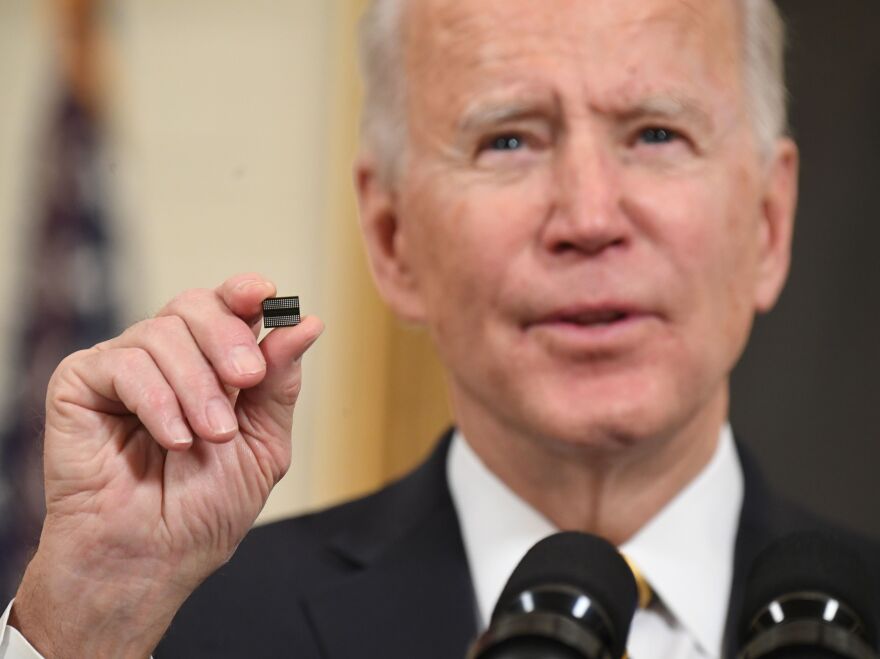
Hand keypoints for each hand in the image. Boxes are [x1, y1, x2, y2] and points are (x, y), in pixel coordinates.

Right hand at [11, 273, 322, 657]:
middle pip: (195, 304)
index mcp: (212, 367)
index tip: (267, 293)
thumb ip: (279, 383)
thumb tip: (307, 323)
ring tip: (208, 437)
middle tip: (245, 380)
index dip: (245, 292)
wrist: (150, 560)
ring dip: (197, 388)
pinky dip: (157, 400)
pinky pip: (123, 363)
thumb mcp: (262, 444)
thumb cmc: (203, 510)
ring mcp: (123, 368)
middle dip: (227, 339)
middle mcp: (168, 359)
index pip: (226, 307)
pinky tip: (172, 441)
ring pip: (162, 332)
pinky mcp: (80, 385)